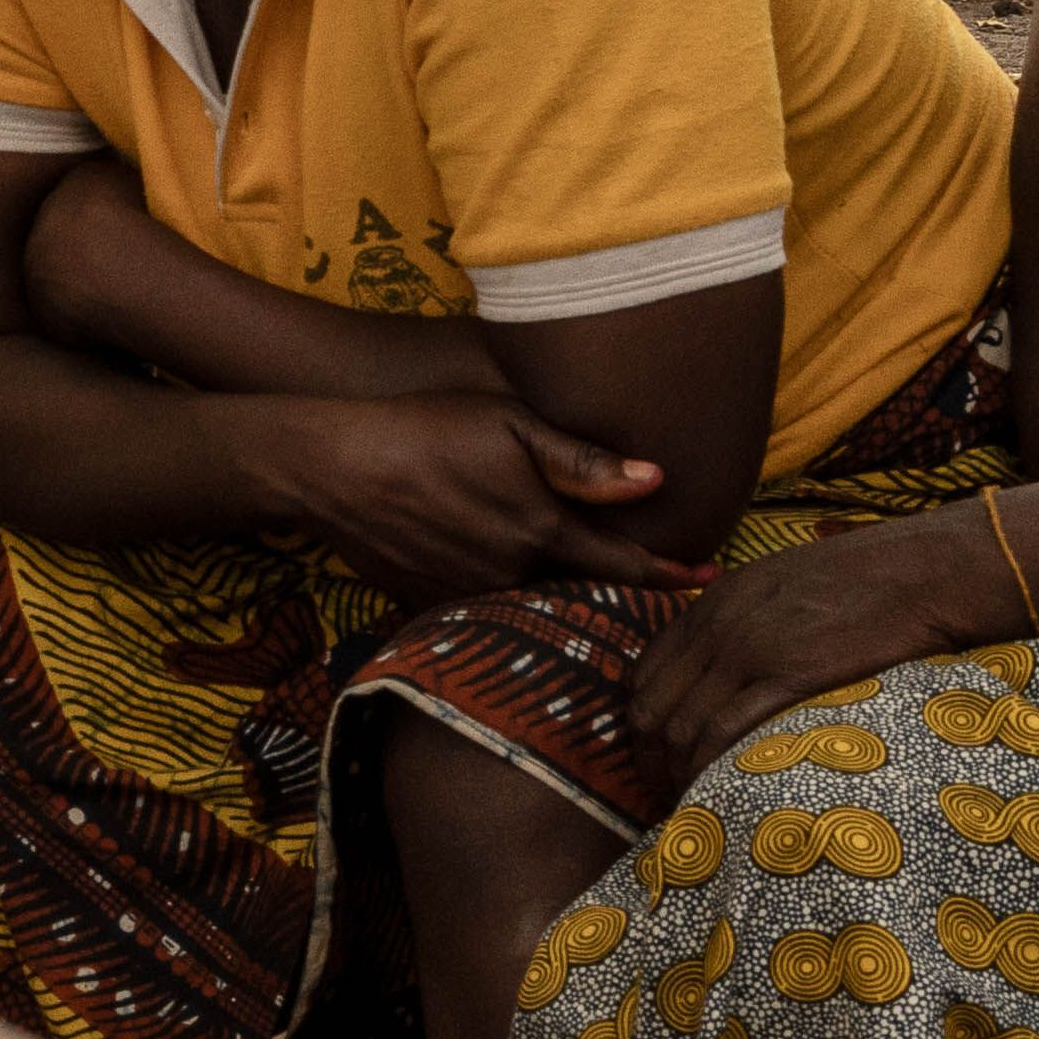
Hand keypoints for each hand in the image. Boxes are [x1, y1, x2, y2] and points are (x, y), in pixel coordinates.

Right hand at [260, 392, 702, 602]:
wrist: (330, 467)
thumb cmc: (424, 428)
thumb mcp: (508, 423)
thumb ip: (582, 461)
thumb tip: (657, 481)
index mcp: (540, 531)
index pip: (624, 566)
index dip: (671, 575)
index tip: (708, 579)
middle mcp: (511, 576)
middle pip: (585, 596)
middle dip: (624, 597)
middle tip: (664, 594)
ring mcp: (468, 597)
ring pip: (537, 609)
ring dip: (569, 606)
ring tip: (599, 599)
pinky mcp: (428, 604)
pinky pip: (486, 615)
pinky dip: (513, 609)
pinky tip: (518, 593)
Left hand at [627, 513, 1005, 792]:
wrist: (921, 571)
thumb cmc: (865, 583)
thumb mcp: (781, 587)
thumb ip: (741, 622)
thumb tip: (723, 672)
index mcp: (713, 603)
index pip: (643, 674)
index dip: (639, 726)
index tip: (655, 760)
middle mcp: (718, 625)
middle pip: (650, 707)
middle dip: (647, 761)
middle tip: (666, 797)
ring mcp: (749, 649)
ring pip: (680, 726)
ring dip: (676, 775)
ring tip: (691, 807)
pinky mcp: (787, 675)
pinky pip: (723, 731)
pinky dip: (709, 770)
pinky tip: (718, 794)